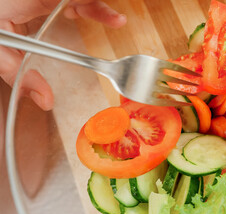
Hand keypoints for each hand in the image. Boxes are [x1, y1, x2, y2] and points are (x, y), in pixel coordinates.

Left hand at [0, 0, 126, 110]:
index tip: (117, 20)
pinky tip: (83, 16)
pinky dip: (79, 6)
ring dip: (93, 6)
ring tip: (113, 20)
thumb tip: (46, 100)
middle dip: (100, 7)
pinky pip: (64, 0)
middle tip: (117, 22)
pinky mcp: (35, 0)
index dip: (96, 6)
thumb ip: (16, 73)